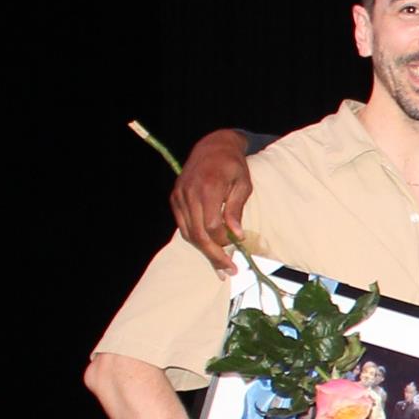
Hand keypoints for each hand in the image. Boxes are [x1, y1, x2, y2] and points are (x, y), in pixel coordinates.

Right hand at [173, 128, 255, 272]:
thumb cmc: (233, 166)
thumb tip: (236, 236)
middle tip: (228, 271)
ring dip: (204, 251)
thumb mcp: (243, 185)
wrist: (212, 146)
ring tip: (220, 266)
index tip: (237, 250)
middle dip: (213, 255)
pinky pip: (183, 225)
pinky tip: (208, 249)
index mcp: (208, 188)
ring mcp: (179, 196)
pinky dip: (194, 239)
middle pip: (198, 233)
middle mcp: (189, 193)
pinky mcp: (175, 198)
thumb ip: (237, 209)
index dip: (223, 242)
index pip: (211, 225)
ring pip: (188, 233)